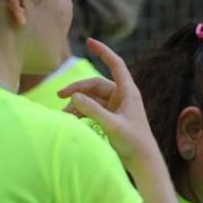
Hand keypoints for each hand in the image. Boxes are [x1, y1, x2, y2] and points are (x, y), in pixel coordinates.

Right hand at [58, 38, 155, 168]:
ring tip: (64, 113)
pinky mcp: (111, 117)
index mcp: (128, 92)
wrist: (143, 162)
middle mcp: (122, 96)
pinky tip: (70, 118)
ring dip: (77, 102)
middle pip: (96, 84)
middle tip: (59, 95)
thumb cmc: (133, 143)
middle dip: (78, 88)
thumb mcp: (111, 126)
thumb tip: (74, 96)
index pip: (116, 64)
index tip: (90, 41)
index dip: (103, 52)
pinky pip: (93, 108)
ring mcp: (116, 107)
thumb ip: (92, 110)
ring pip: (92, 97)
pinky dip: (81, 111)